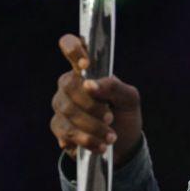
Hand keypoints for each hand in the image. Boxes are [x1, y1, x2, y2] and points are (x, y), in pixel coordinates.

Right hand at [50, 34, 142, 167]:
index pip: (71, 45)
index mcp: (87, 70)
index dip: (73, 49)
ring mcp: (62, 105)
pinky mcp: (59, 127)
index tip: (85, 65)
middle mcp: (70, 84)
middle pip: (69, 85)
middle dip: (92, 104)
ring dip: (93, 127)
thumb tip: (89, 84)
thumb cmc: (124, 114)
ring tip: (111, 136)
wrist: (123, 145)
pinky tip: (100, 146)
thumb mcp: (129, 99)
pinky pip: (66, 130)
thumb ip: (114, 86)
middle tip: (111, 118)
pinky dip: (87, 140)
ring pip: (68, 110)